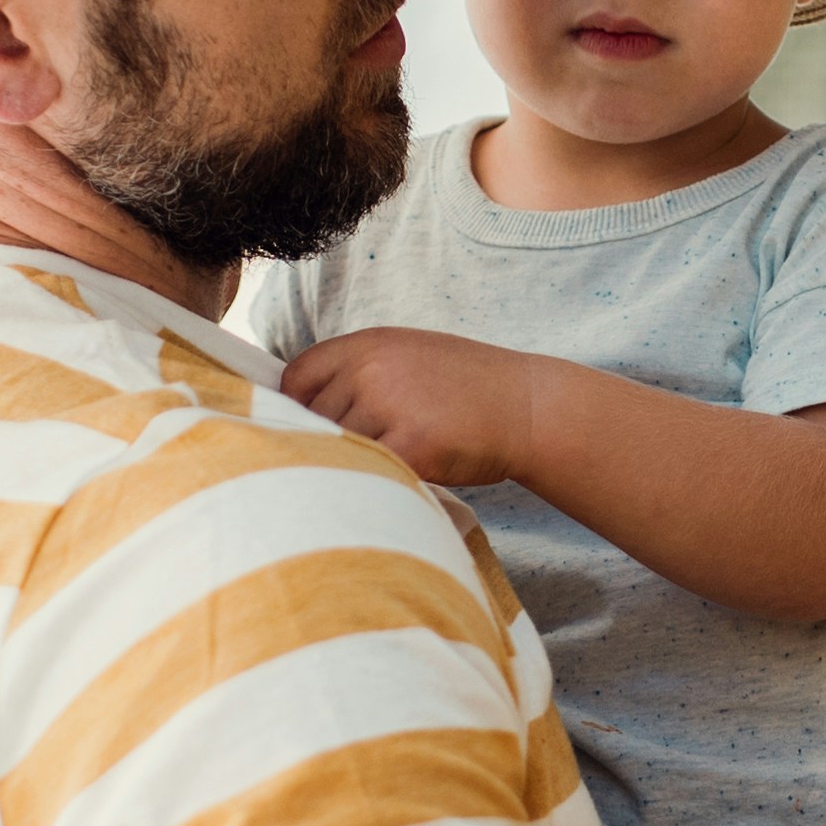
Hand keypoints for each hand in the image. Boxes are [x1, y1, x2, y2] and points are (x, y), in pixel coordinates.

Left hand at [281, 328, 541, 487]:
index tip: (314, 428)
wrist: (529, 407)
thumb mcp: (410, 357)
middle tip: (361, 455)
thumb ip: (361, 373)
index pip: (296, 377)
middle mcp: (372, 368)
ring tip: (389, 465)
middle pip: (312, 418)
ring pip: (338, 449)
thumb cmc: (470, 388)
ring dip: (356, 464)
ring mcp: (390, 405)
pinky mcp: (411, 445)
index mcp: (368, 344)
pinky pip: (369, 472)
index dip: (297, 408)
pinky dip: (379, 482)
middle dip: (329, 442)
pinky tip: (402, 479)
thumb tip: (302, 408)